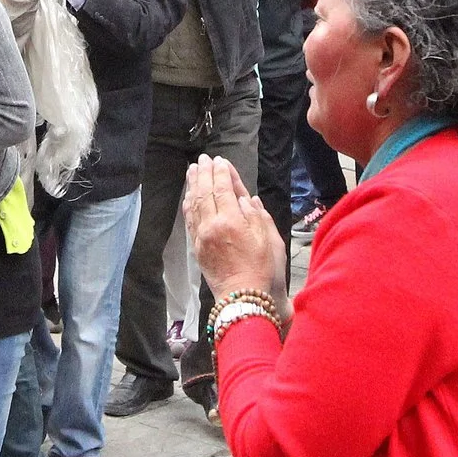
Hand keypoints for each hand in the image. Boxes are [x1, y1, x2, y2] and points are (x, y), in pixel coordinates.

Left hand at [182, 155, 283, 301]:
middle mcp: (212, 226)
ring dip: (193, 185)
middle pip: (205, 193)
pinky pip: (190, 221)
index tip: (220, 161)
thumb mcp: (269, 238)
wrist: (244, 297)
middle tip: (203, 159)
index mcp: (232, 222)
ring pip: (194, 205)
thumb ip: (256, 214)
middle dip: (204, 174)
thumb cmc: (262, 268)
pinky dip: (188, 205)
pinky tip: (188, 196)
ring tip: (192, 170)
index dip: (221, 173)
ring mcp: (202, 237)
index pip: (222, 190)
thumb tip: (246, 198)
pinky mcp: (197, 248)